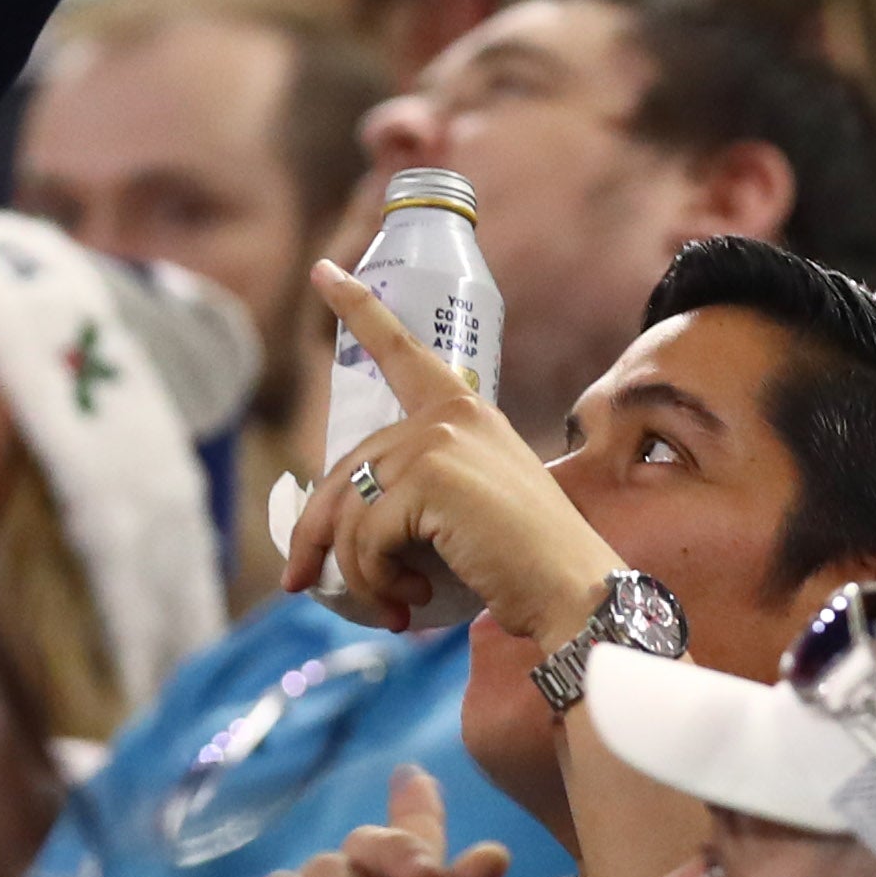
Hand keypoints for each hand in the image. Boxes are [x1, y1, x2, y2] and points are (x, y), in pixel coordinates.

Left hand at [283, 262, 622, 652]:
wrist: (576, 595)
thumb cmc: (526, 564)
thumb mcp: (467, 508)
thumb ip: (416, 490)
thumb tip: (336, 522)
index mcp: (464, 412)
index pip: (402, 351)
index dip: (359, 309)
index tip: (323, 271)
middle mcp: (449, 416)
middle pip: (347, 469)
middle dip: (315, 533)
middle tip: (299, 582)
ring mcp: (437, 441)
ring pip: (350, 510)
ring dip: (356, 572)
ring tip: (390, 605)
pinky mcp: (430, 477)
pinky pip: (365, 536)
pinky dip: (374, 579)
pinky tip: (410, 601)